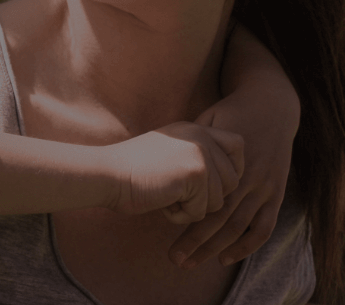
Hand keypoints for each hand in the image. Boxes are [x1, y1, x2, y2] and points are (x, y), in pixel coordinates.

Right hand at [103, 122, 242, 223]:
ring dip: (192, 208)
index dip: (232, 168)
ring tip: (165, 196)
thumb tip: (226, 179)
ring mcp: (200, 154)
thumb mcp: (167, 152)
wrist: (106, 173)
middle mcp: (201, 137)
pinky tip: (161, 201)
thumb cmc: (129, 170)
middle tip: (176, 192)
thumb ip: (193, 156)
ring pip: (218, 200)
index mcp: (194, 130)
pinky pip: (201, 211)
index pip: (238, 145)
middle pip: (232, 180)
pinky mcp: (196, 175)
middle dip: (208, 196)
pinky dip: (180, 215)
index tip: (210, 182)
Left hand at [167, 101, 294, 268]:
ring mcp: (264, 188)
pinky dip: (247, 245)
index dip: (185, 221)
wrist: (271, 104)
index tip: (162, 228)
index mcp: (226, 162)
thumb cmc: (229, 112)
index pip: (204, 200)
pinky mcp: (277, 193)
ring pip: (238, 227)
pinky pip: (264, 226)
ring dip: (215, 248)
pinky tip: (226, 257)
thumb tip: (162, 159)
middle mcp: (247, 179)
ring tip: (192, 262)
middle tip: (175, 260)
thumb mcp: (206, 121)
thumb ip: (190, 143)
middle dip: (195, 243)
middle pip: (218, 220)